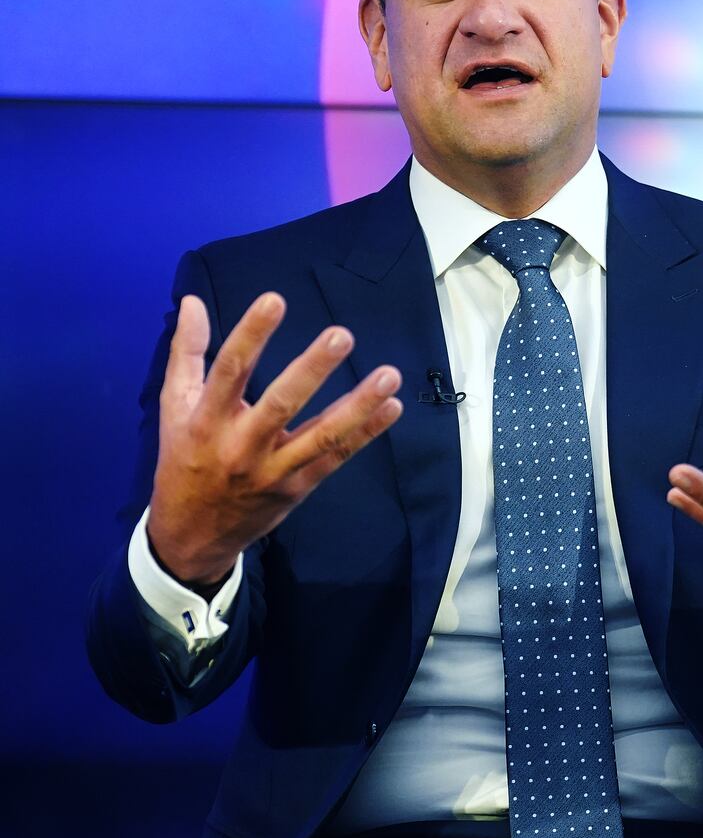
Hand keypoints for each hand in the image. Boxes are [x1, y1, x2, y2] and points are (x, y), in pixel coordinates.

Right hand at [147, 293, 402, 588]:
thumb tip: (192, 301)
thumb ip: (186, 352)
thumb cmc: (183, 459)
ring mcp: (273, 471)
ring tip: (389, 375)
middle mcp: (240, 447)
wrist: (190, 537)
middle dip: (312, 369)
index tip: (274, 300)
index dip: (251, 334)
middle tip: (342, 335)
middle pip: (280, 404)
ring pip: (320, 437)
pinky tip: (392, 407)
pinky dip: (366, 434)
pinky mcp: (297, 489)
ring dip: (357, 406)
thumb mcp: (175, 407)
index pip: (230, 371)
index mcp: (206, 421)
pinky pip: (335, 459)